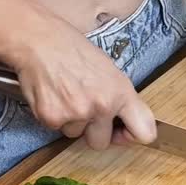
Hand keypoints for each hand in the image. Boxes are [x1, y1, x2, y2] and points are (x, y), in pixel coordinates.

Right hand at [3, 10, 155, 149]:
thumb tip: (126, 124)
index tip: (122, 131)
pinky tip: (53, 95)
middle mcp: (102, 106)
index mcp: (121, 93)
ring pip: (75, 135)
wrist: (40, 41)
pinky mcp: (52, 117)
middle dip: (92, 131)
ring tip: (65, 93)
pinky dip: (53, 116)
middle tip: (82, 105)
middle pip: (101, 143)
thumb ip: (121, 100)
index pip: (145, 132)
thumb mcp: (110, 71)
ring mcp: (77, 113)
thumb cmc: (74, 51)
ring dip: (70, 121)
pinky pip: (56, 129)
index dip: (132, 136)